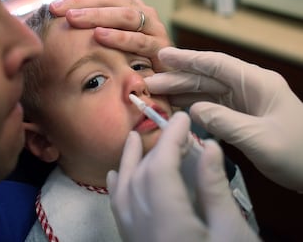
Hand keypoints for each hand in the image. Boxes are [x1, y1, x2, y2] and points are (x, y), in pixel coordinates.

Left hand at [49, 0, 170, 70]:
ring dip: (98, 17)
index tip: (54, 7)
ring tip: (74, 19)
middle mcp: (144, 15)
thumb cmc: (133, 64)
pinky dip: (120, 38)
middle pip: (113, 1)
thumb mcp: (114, 45)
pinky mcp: (162, 49)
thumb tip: (62, 25)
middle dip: (84, 5)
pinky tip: (100, 36)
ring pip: (126, 16)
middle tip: (60, 10)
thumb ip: (95, 32)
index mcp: (131, 9)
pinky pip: (139, 41)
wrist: (168, 86)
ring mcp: (155, 30)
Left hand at [107, 112, 259, 241]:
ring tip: (132, 137)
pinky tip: (116, 176)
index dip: (169, 137)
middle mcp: (142, 224)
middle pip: (140, 175)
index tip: (182, 117)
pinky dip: (116, 187)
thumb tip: (207, 146)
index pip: (159, 165)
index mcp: (168, 219)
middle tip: (169, 125)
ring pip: (123, 189)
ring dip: (127, 160)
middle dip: (153, 146)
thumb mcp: (230, 232)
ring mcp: (134, 235)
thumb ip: (214, 188)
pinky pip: (117, 209)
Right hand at [146, 47, 302, 190]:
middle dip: (178, 80)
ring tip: (157, 96)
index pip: (216, 64)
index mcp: (256, 83)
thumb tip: (191, 110)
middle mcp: (248, 88)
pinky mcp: (242, 118)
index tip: (163, 56)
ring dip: (183, 94)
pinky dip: (193, 109)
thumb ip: (223, 121)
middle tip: (150, 84)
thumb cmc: (297, 152)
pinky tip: (176, 110)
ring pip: (207, 93)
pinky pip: (213, 109)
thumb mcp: (258, 138)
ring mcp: (245, 103)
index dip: (188, 59)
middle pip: (207, 79)